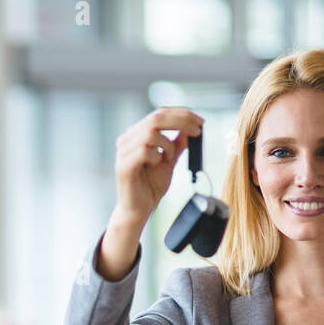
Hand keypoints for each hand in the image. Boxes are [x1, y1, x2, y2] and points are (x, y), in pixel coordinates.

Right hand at [114, 107, 203, 223]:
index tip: (200, 121)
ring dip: (167, 144)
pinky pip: (144, 151)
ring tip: (169, 158)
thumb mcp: (169, 161)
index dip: (181, 114)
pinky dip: (157, 156)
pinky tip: (157, 165)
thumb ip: (176, 145)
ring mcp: (123, 152)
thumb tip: (188, 130)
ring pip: (150, 133)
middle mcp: (127, 140)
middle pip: (155, 118)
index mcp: (136, 135)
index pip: (159, 114)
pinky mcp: (123, 166)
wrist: (139, 209)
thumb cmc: (150, 186)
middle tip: (198, 130)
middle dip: (181, 121)